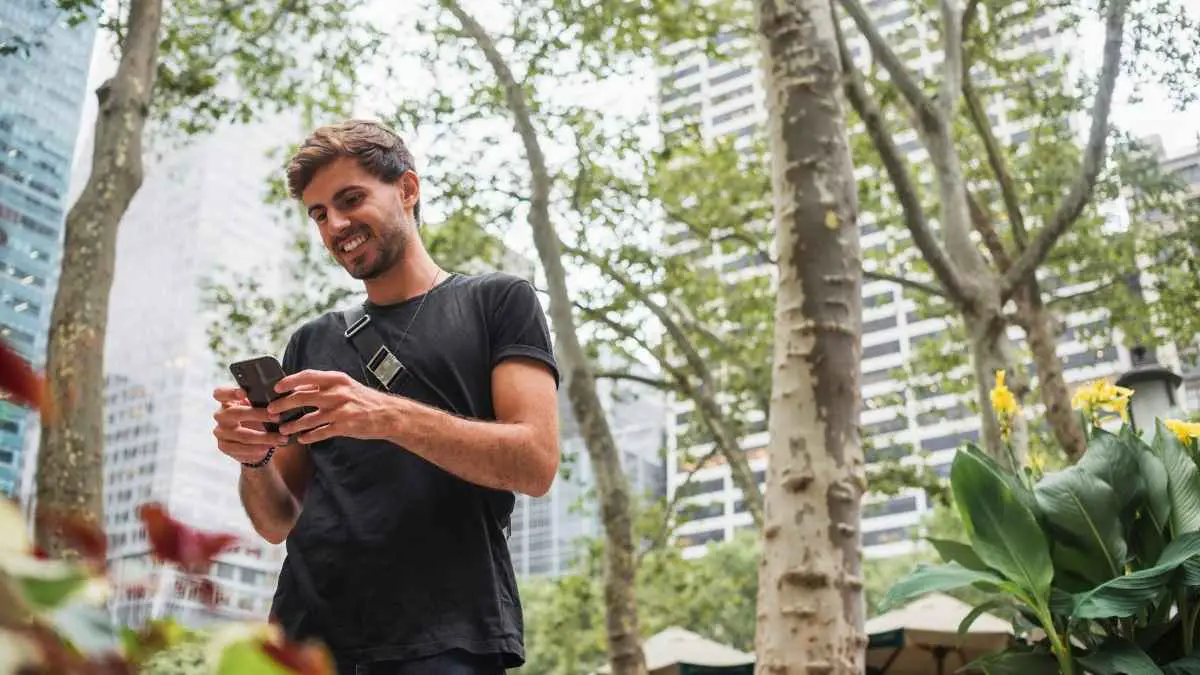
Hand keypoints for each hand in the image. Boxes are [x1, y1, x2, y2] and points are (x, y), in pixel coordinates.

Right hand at [212, 387, 287, 463]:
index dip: (230, 392)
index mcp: (227, 401)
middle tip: (277, 417)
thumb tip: (281, 394)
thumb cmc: (258, 417)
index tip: (244, 393)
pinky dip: (257, 449)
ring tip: (281, 438)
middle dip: (258, 415)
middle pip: (236, 413)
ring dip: (264, 437)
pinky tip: (269, 447)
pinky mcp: (224, 446)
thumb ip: (263, 399)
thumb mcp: (259, 406)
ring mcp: (220, 431)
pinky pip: (240, 449)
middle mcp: (221, 415)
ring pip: (242, 434)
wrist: (254, 441)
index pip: (220, 394)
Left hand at [268, 370, 394, 443]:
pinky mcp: (344, 426)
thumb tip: (299, 388)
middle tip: (272, 411)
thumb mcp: (346, 386)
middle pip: (302, 397)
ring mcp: (340, 410)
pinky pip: (320, 432)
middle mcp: (337, 392)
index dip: (289, 381)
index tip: (276, 387)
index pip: (307, 376)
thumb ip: (325, 386)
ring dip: (293, 425)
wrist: (388, 414)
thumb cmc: (365, 400)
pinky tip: (302, 439)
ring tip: (283, 429)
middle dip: (283, 405)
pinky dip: (309, 437)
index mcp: (337, 379)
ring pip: (308, 418)